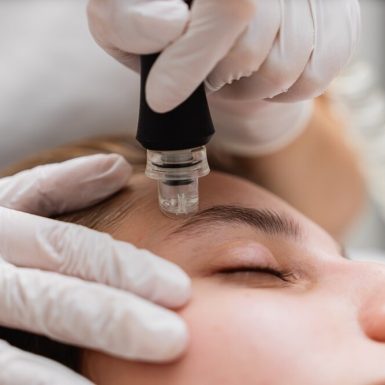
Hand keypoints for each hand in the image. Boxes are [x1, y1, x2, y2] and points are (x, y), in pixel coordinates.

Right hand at [0, 155, 190, 384]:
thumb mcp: (7, 202)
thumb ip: (59, 185)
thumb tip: (119, 167)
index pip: (69, 247)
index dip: (125, 268)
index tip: (180, 289)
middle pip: (54, 300)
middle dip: (116, 321)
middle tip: (175, 339)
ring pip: (16, 360)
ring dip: (72, 381)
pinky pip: (7, 380)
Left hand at [87, 0, 359, 111]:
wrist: (212, 26)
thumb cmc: (162, 23)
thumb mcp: (124, 19)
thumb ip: (131, 19)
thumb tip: (168, 25)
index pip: (228, 8)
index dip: (192, 60)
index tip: (161, 97)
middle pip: (253, 49)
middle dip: (217, 76)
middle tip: (204, 70)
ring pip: (285, 70)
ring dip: (248, 87)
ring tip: (232, 70)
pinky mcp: (338, 18)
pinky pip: (317, 76)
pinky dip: (283, 91)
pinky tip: (262, 73)